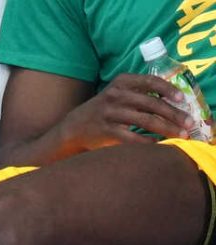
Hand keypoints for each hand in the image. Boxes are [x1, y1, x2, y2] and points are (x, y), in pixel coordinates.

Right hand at [58, 73, 195, 151]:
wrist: (75, 126)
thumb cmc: (103, 110)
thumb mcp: (117, 93)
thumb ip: (139, 91)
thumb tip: (172, 101)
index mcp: (121, 82)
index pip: (150, 81)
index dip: (168, 89)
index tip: (182, 98)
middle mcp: (116, 95)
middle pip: (152, 104)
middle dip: (174, 114)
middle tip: (189, 124)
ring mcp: (110, 114)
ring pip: (145, 121)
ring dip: (166, 129)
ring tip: (180, 136)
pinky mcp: (106, 131)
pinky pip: (132, 137)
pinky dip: (147, 141)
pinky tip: (158, 144)